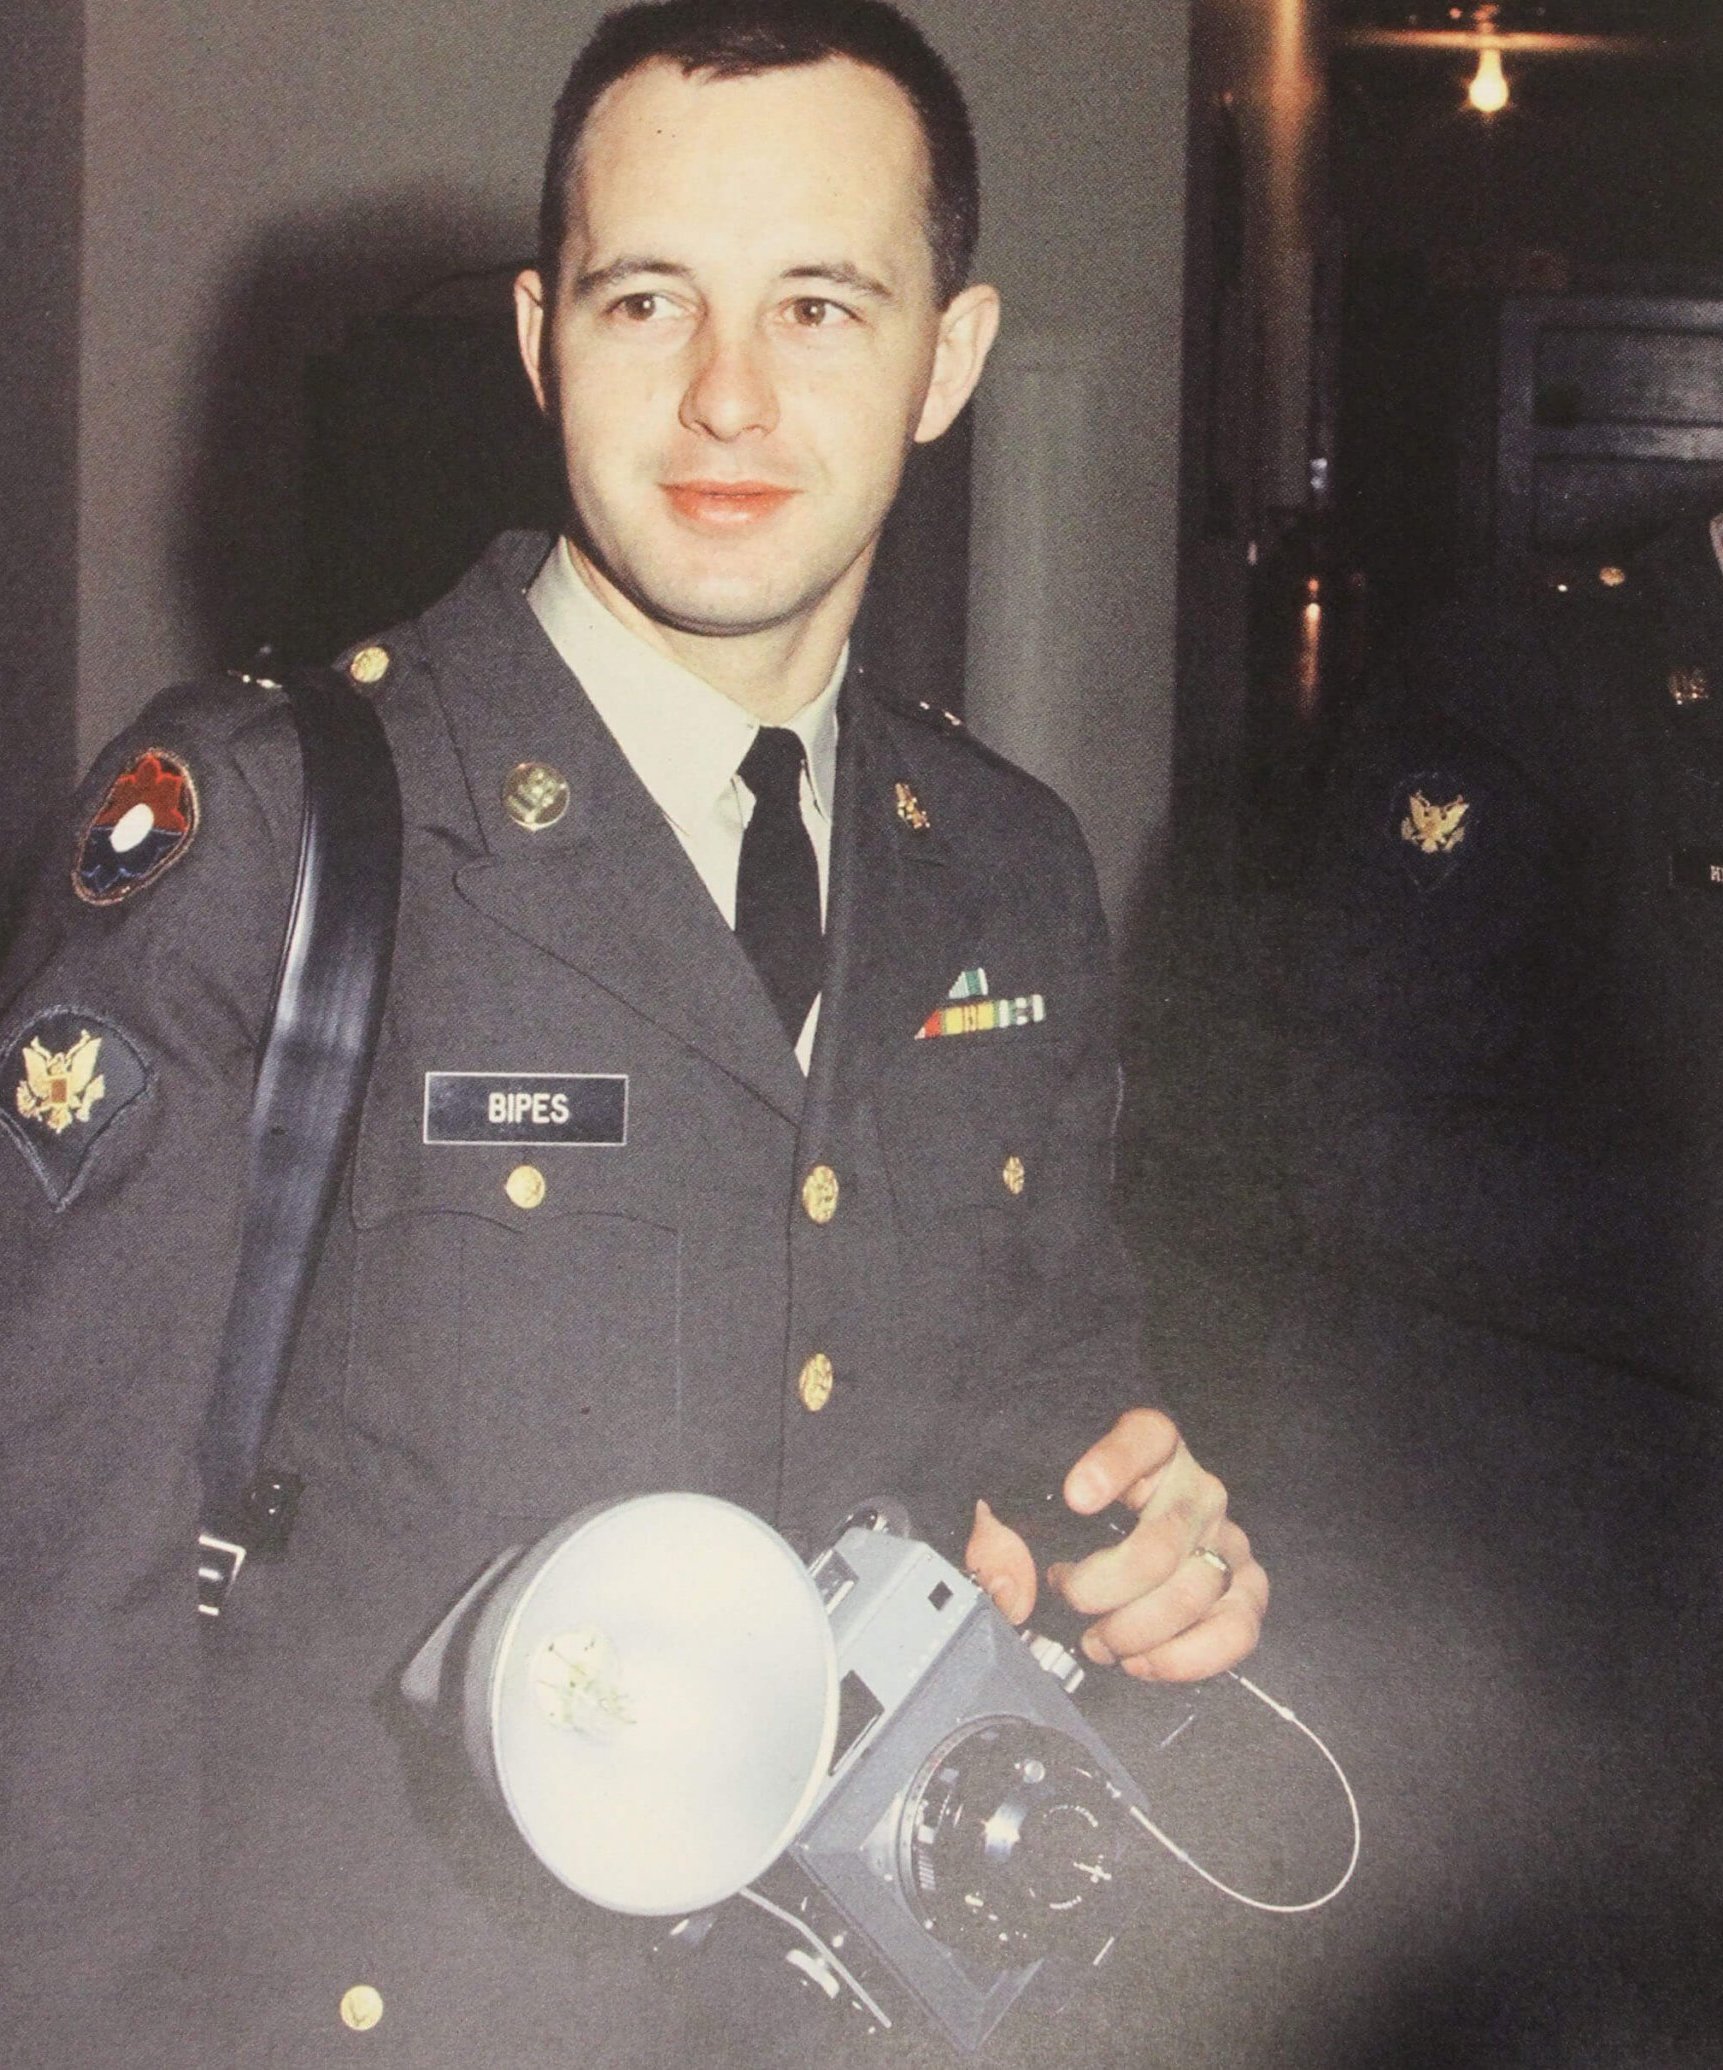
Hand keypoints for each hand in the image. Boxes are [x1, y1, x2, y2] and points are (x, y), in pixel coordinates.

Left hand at [965, 1407, 1267, 1681]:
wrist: (1116, 1544)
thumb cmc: (1065, 1523)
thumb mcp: (1023, 1515)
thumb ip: (998, 1543)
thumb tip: (1008, 1589)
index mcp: (1151, 1447)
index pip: (1144, 1438)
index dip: (1112, 1465)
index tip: (1074, 1496)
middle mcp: (1198, 1489)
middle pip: (1161, 1544)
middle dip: (1103, 1587)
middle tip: (1069, 1594)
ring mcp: (1227, 1540)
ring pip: (1196, 1592)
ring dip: (1137, 1631)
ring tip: (1098, 1640)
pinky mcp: (1244, 1590)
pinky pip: (1236, 1629)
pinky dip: (1186, 1658)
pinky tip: (1141, 1660)